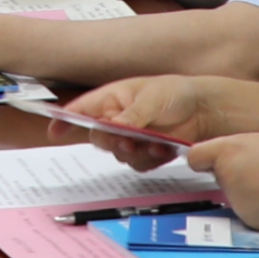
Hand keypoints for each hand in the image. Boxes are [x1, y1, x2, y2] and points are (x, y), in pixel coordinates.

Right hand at [62, 72, 230, 145]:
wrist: (204, 110)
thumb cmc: (176, 93)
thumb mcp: (151, 98)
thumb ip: (131, 115)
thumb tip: (111, 126)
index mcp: (113, 99)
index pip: (82, 109)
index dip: (65, 119)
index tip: (54, 131)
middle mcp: (118, 119)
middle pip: (99, 138)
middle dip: (112, 141)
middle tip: (127, 139)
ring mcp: (132, 137)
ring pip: (118, 155)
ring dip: (135, 152)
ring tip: (154, 142)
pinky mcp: (146, 152)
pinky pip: (138, 164)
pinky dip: (150, 159)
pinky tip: (163, 148)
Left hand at [190, 129, 258, 231]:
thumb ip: (244, 145)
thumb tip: (234, 153)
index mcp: (229, 151)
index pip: (196, 156)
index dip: (204, 158)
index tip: (213, 160)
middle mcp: (227, 178)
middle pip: (219, 175)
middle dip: (233, 173)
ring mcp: (236, 202)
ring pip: (233, 193)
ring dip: (246, 190)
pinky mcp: (248, 220)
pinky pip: (247, 209)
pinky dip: (258, 206)